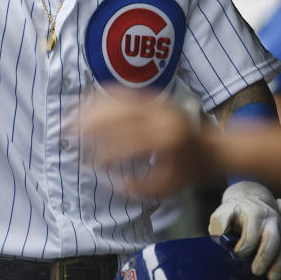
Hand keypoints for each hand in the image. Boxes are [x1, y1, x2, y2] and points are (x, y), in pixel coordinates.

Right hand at [80, 88, 217, 195]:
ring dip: (93, 106)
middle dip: (92, 122)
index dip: (106, 152)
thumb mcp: (168, 187)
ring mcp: (157, 104)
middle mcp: (161, 118)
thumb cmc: (188, 170)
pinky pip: (125, 91)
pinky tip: (88, 100)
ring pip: (119, 99)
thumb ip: (142, 188)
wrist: (210, 147)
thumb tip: (115, 183)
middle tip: (70, 129)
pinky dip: (104, 94)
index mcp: (166, 140)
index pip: (129, 144)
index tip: (89, 161)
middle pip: (120, 114)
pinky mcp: (154, 97)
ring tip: (72, 114)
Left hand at [209, 181, 280, 279]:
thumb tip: (221, 246)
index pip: (251, 234)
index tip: (235, 256)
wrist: (252, 199)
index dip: (243, 248)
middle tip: (256, 272)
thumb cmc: (234, 211)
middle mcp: (271, 220)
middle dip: (265, 258)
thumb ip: (220, 229)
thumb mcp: (223, 214)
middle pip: (273, 240)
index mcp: (254, 213)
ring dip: (279, 267)